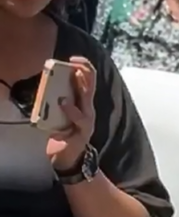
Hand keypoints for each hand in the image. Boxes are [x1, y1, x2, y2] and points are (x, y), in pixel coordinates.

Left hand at [47, 55, 95, 171]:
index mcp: (82, 102)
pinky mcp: (83, 131)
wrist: (68, 157)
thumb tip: (49, 83)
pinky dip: (71, 110)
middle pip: (90, 86)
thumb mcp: (59, 112)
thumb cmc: (62, 133)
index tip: (75, 58)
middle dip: (84, 71)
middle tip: (75, 61)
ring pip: (87, 99)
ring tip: (73, 75)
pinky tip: (63, 103)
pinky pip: (79, 118)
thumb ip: (57, 99)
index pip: (88, 81)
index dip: (84, 67)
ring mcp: (87, 120)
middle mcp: (87, 109)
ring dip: (80, 86)